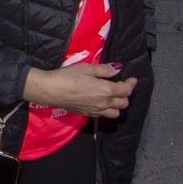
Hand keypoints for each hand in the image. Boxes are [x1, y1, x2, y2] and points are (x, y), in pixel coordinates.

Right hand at [22, 63, 136, 118]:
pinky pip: (104, 115)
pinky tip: (101, 102)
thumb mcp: (86, 68)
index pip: (125, 90)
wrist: (51, 90)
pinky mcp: (88, 114)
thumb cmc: (68, 76)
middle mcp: (104, 103)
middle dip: (125, 94)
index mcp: (106, 90)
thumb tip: (117, 69)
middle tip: (120, 86)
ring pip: (116, 113)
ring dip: (117, 105)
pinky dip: (107, 110)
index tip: (132, 79)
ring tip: (112, 97)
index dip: (131, 84)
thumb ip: (104, 70)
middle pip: (123, 103)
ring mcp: (96, 111)